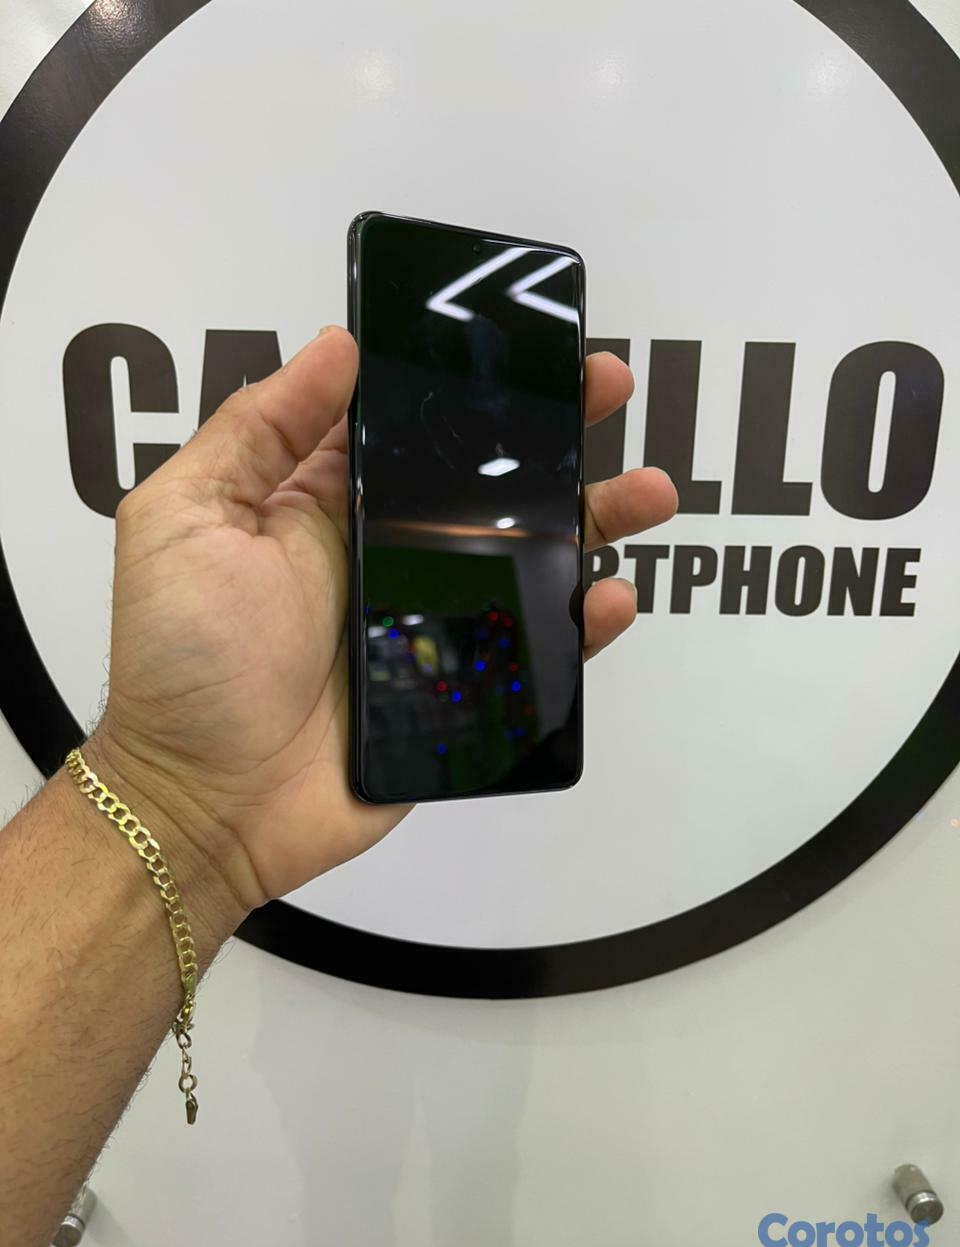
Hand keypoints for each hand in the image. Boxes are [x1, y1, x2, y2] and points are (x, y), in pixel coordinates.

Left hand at [92, 327, 675, 920]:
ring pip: (526, 560)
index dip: (468, 382)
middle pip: (486, 484)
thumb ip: (258, 431)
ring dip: (591, 522)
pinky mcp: (458, 691)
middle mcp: (387, 553)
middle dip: (554, 433)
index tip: (524, 343)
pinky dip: (579, 628)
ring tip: (649, 492)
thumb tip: (336, 344)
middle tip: (610, 389)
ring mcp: (430, 623)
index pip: (413, 425)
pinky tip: (611, 598)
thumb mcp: (186, 520)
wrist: (207, 804)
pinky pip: (533, 652)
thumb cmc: (184, 661)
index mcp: (325, 503)